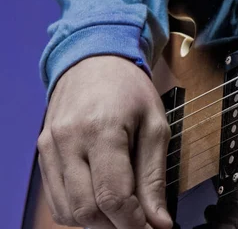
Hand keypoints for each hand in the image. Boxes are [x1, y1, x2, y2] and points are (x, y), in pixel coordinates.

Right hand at [37, 56, 172, 228]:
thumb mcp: (156, 126)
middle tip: (139, 222)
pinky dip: (80, 209)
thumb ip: (155, 177)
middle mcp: (68, 141)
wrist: (94, 60)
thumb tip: (160, 222)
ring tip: (123, 209)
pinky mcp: (43, 152)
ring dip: (97, 221)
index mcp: (102, 130)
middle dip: (116, 226)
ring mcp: (50, 147)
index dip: (133, 223)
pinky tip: (101, 197)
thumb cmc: (130, 90)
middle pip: (87, 210)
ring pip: (68, 211)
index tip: (151, 228)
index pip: (112, 197)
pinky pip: (57, 199)